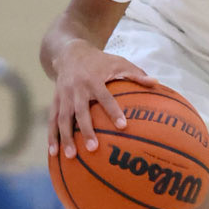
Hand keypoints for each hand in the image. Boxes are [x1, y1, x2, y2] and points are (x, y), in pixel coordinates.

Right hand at [48, 44, 163, 158]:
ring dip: (66, 138)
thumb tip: (156, 83)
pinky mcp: (55, 101)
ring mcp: (63, 96)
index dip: (113, 111)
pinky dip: (52, 137)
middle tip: (93, 148)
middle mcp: (77, 89)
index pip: (104, 97)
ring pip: (63, 119)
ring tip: (71, 156)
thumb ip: (136, 74)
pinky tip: (54, 154)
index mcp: (93, 80)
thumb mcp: (118, 62)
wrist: (68, 53)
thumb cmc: (99, 61)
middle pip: (80, 112)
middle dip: (86, 130)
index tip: (122, 126)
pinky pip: (52, 121)